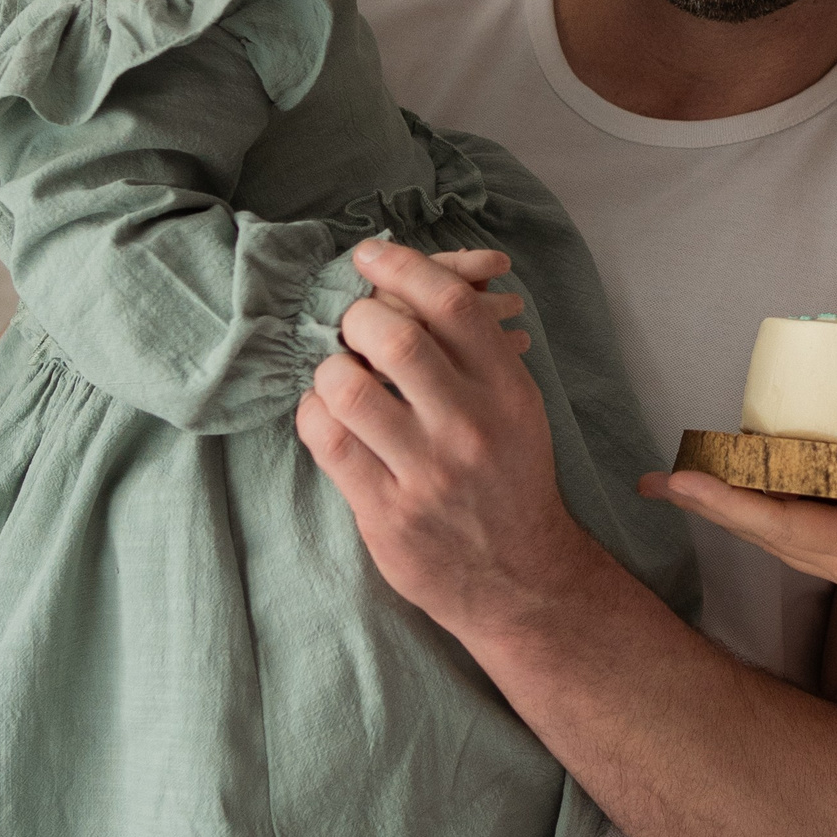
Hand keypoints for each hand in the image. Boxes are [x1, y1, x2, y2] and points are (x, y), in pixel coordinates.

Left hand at [296, 239, 595, 632]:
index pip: (452, 305)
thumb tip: (418, 284)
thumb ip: (475, 354)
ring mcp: (428, 473)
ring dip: (329, 368)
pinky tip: (324, 413)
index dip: (403, 267)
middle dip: (356, 317)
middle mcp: (470, 426)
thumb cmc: (510, 480)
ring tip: (336, 373)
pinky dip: (314, 414)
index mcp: (508, 390)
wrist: (521, 578)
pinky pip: (329, 443)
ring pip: (350, 388)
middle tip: (347, 324)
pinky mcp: (387, 513)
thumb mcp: (515, 409)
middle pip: (395, 336)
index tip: (369, 258)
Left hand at [642, 447, 836, 693]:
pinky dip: (788, 508)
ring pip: (785, 530)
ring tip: (707, 482)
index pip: (772, 522)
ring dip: (742, 506)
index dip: (722, 499)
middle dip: (713, 501)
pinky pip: (817, 530)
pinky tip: (793, 496)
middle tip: (661, 478)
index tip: (671, 479)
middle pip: (764, 528)